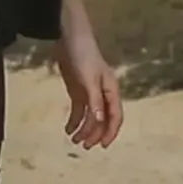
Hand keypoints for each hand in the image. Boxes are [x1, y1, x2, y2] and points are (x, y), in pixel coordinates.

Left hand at [54, 34, 122, 150]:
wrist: (69, 37)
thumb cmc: (83, 56)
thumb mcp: (88, 79)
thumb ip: (94, 100)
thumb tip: (100, 122)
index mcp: (111, 90)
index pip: (114, 116)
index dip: (110, 132)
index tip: (102, 146)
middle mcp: (103, 93)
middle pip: (102, 118)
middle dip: (95, 133)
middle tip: (84, 146)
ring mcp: (90, 92)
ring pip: (90, 116)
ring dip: (84, 129)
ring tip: (74, 140)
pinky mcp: (78, 89)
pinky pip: (79, 110)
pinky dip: (74, 120)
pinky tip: (68, 129)